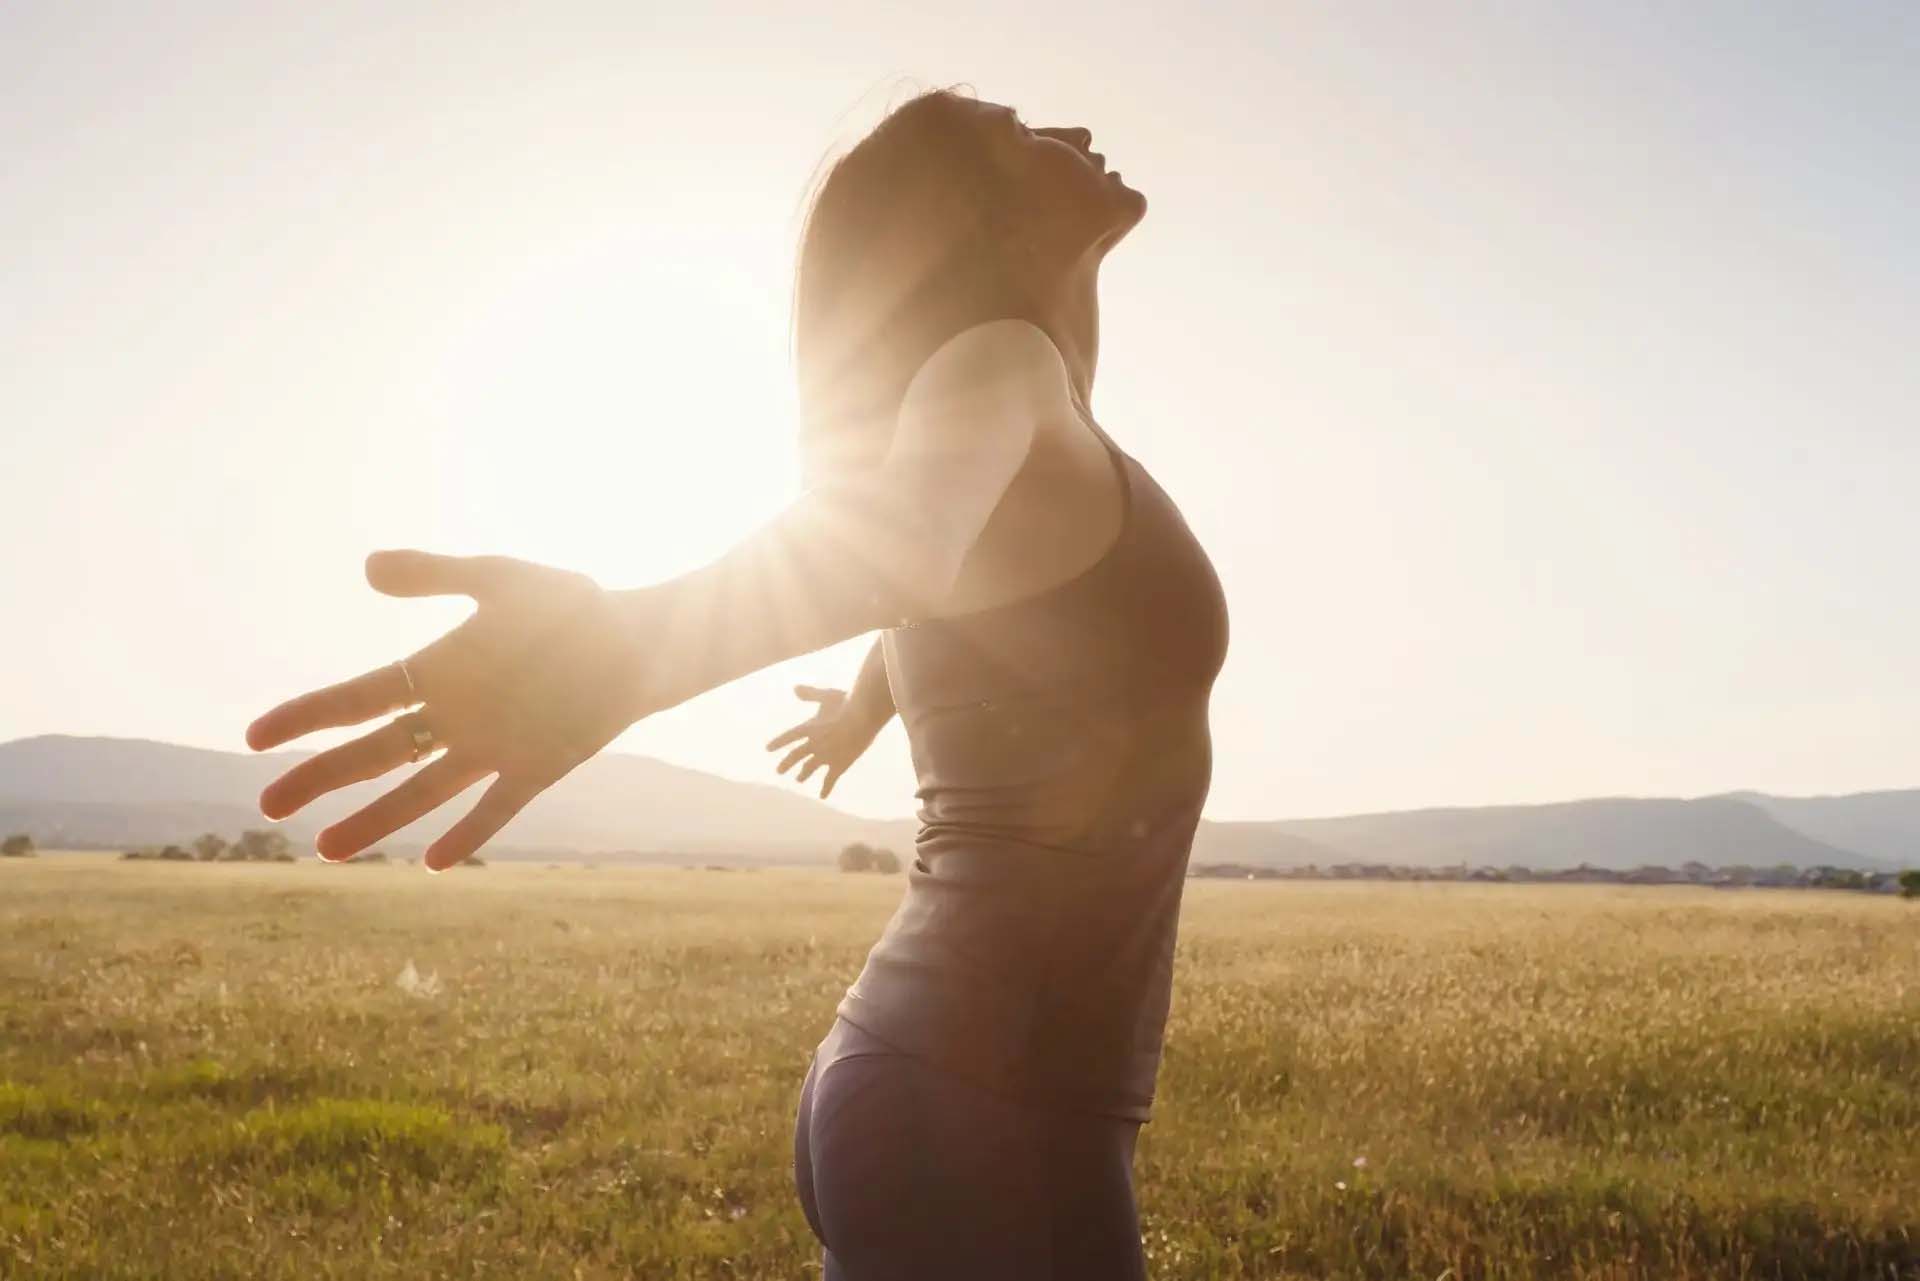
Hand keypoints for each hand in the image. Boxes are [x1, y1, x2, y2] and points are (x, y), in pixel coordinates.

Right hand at [246, 550, 646, 869]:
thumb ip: (436, 574)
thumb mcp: (501, 580)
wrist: (640, 639)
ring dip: (376, 820)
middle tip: (268, 806)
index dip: (306, 717)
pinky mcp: (536, 770)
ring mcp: (492, 747)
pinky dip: (467, 835)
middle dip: (320, 779)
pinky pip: (495, 809)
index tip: (254, 737)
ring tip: (327, 851)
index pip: (357, 699)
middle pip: (374, 753)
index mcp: (438, 671)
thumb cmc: (572, 605)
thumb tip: (367, 566)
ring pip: (421, 792)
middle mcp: (455, 716)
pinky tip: (430, 863)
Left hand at [764, 685, 884, 799]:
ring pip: (809, 768)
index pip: (788, 737)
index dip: (778, 743)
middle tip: (779, 771)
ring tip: (798, 780)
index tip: (768, 749)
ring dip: (803, 774)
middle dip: (786, 764)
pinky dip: (825, 788)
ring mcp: (825, 756)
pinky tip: (822, 796)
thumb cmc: (846, 702)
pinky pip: (829, 780)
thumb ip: (810, 694)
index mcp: (808, 727)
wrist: (863, 716)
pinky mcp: (839, 764)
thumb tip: (795, 688)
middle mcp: (813, 744)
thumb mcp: (826, 696)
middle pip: (795, 756)